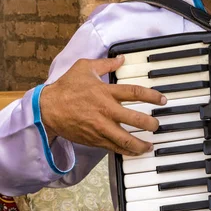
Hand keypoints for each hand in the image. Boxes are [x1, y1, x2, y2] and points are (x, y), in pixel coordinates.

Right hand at [39, 56, 166, 154]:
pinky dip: (125, 151)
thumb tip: (121, 58)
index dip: (152, 96)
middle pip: (135, 119)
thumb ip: (105, 64)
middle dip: (150, 124)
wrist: (47, 109)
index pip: (135, 93)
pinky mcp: (94, 139)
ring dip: (140, 144)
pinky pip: (113, 148)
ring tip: (150, 146)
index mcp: (105, 92)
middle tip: (157, 126)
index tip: (163, 100)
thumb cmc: (66, 87)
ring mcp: (100, 127)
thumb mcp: (84, 67)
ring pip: (125, 140)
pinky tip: (134, 152)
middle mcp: (106, 111)